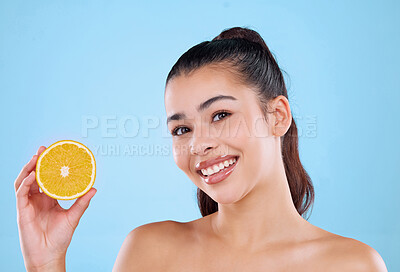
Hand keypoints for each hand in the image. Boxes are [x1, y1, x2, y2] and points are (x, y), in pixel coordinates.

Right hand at [15, 146, 96, 270]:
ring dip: (29, 168)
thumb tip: (94, 189)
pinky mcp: (22, 211)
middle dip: (36, 161)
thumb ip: (82, 202)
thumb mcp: (74, 216)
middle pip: (34, 176)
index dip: (48, 165)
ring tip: (36, 157)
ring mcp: (28, 204)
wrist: (50, 255)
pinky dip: (26, 183)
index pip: (47, 178)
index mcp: (48, 199)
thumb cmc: (60, 237)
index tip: (54, 153)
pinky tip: (33, 175)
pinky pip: (21, 193)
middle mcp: (37, 199)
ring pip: (24, 181)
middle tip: (43, 148)